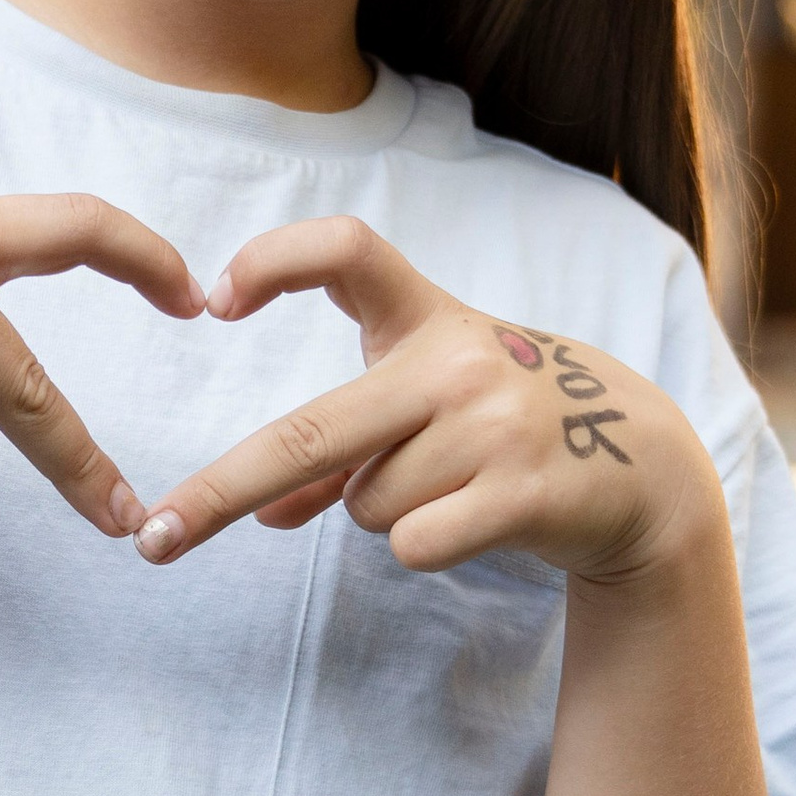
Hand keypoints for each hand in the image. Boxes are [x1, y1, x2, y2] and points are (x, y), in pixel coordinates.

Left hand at [131, 216, 719, 580]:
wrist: (642, 469)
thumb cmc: (507, 431)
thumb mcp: (430, 413)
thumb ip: (343, 454)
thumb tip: (262, 514)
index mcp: (428, 318)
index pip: (347, 251)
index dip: (276, 262)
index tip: (215, 300)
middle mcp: (456, 359)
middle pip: (311, 431)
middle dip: (221, 490)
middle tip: (153, 540)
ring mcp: (495, 422)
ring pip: (367, 504)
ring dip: (388, 514)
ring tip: (457, 486)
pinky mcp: (527, 487)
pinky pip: (416, 541)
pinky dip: (428, 544)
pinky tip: (480, 518)